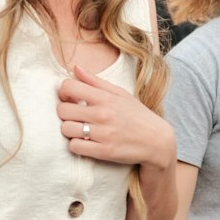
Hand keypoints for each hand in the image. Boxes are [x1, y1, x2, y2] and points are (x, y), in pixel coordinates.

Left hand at [57, 65, 175, 169]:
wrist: (157, 141)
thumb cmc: (137, 115)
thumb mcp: (120, 94)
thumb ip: (95, 82)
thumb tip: (76, 68)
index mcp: (105, 97)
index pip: (69, 87)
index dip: (64, 92)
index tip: (70, 98)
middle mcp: (102, 114)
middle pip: (62, 110)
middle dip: (65, 112)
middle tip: (75, 115)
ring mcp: (103, 134)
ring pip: (66, 129)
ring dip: (70, 130)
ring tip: (80, 129)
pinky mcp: (104, 151)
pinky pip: (75, 147)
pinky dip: (77, 145)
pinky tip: (85, 142)